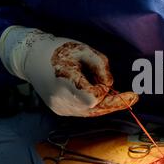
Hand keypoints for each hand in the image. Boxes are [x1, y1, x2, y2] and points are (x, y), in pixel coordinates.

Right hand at [0, 26, 137, 116]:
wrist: (31, 58)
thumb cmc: (59, 50)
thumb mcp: (85, 50)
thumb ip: (102, 66)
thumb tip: (110, 85)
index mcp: (66, 81)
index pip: (93, 98)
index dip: (106, 93)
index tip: (115, 87)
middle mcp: (61, 99)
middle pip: (95, 109)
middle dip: (112, 102)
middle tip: (132, 98)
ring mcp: (59, 107)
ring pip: (90, 112)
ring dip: (102, 103)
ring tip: (110, 91)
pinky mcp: (59, 110)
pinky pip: (82, 111)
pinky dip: (92, 104)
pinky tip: (93, 92)